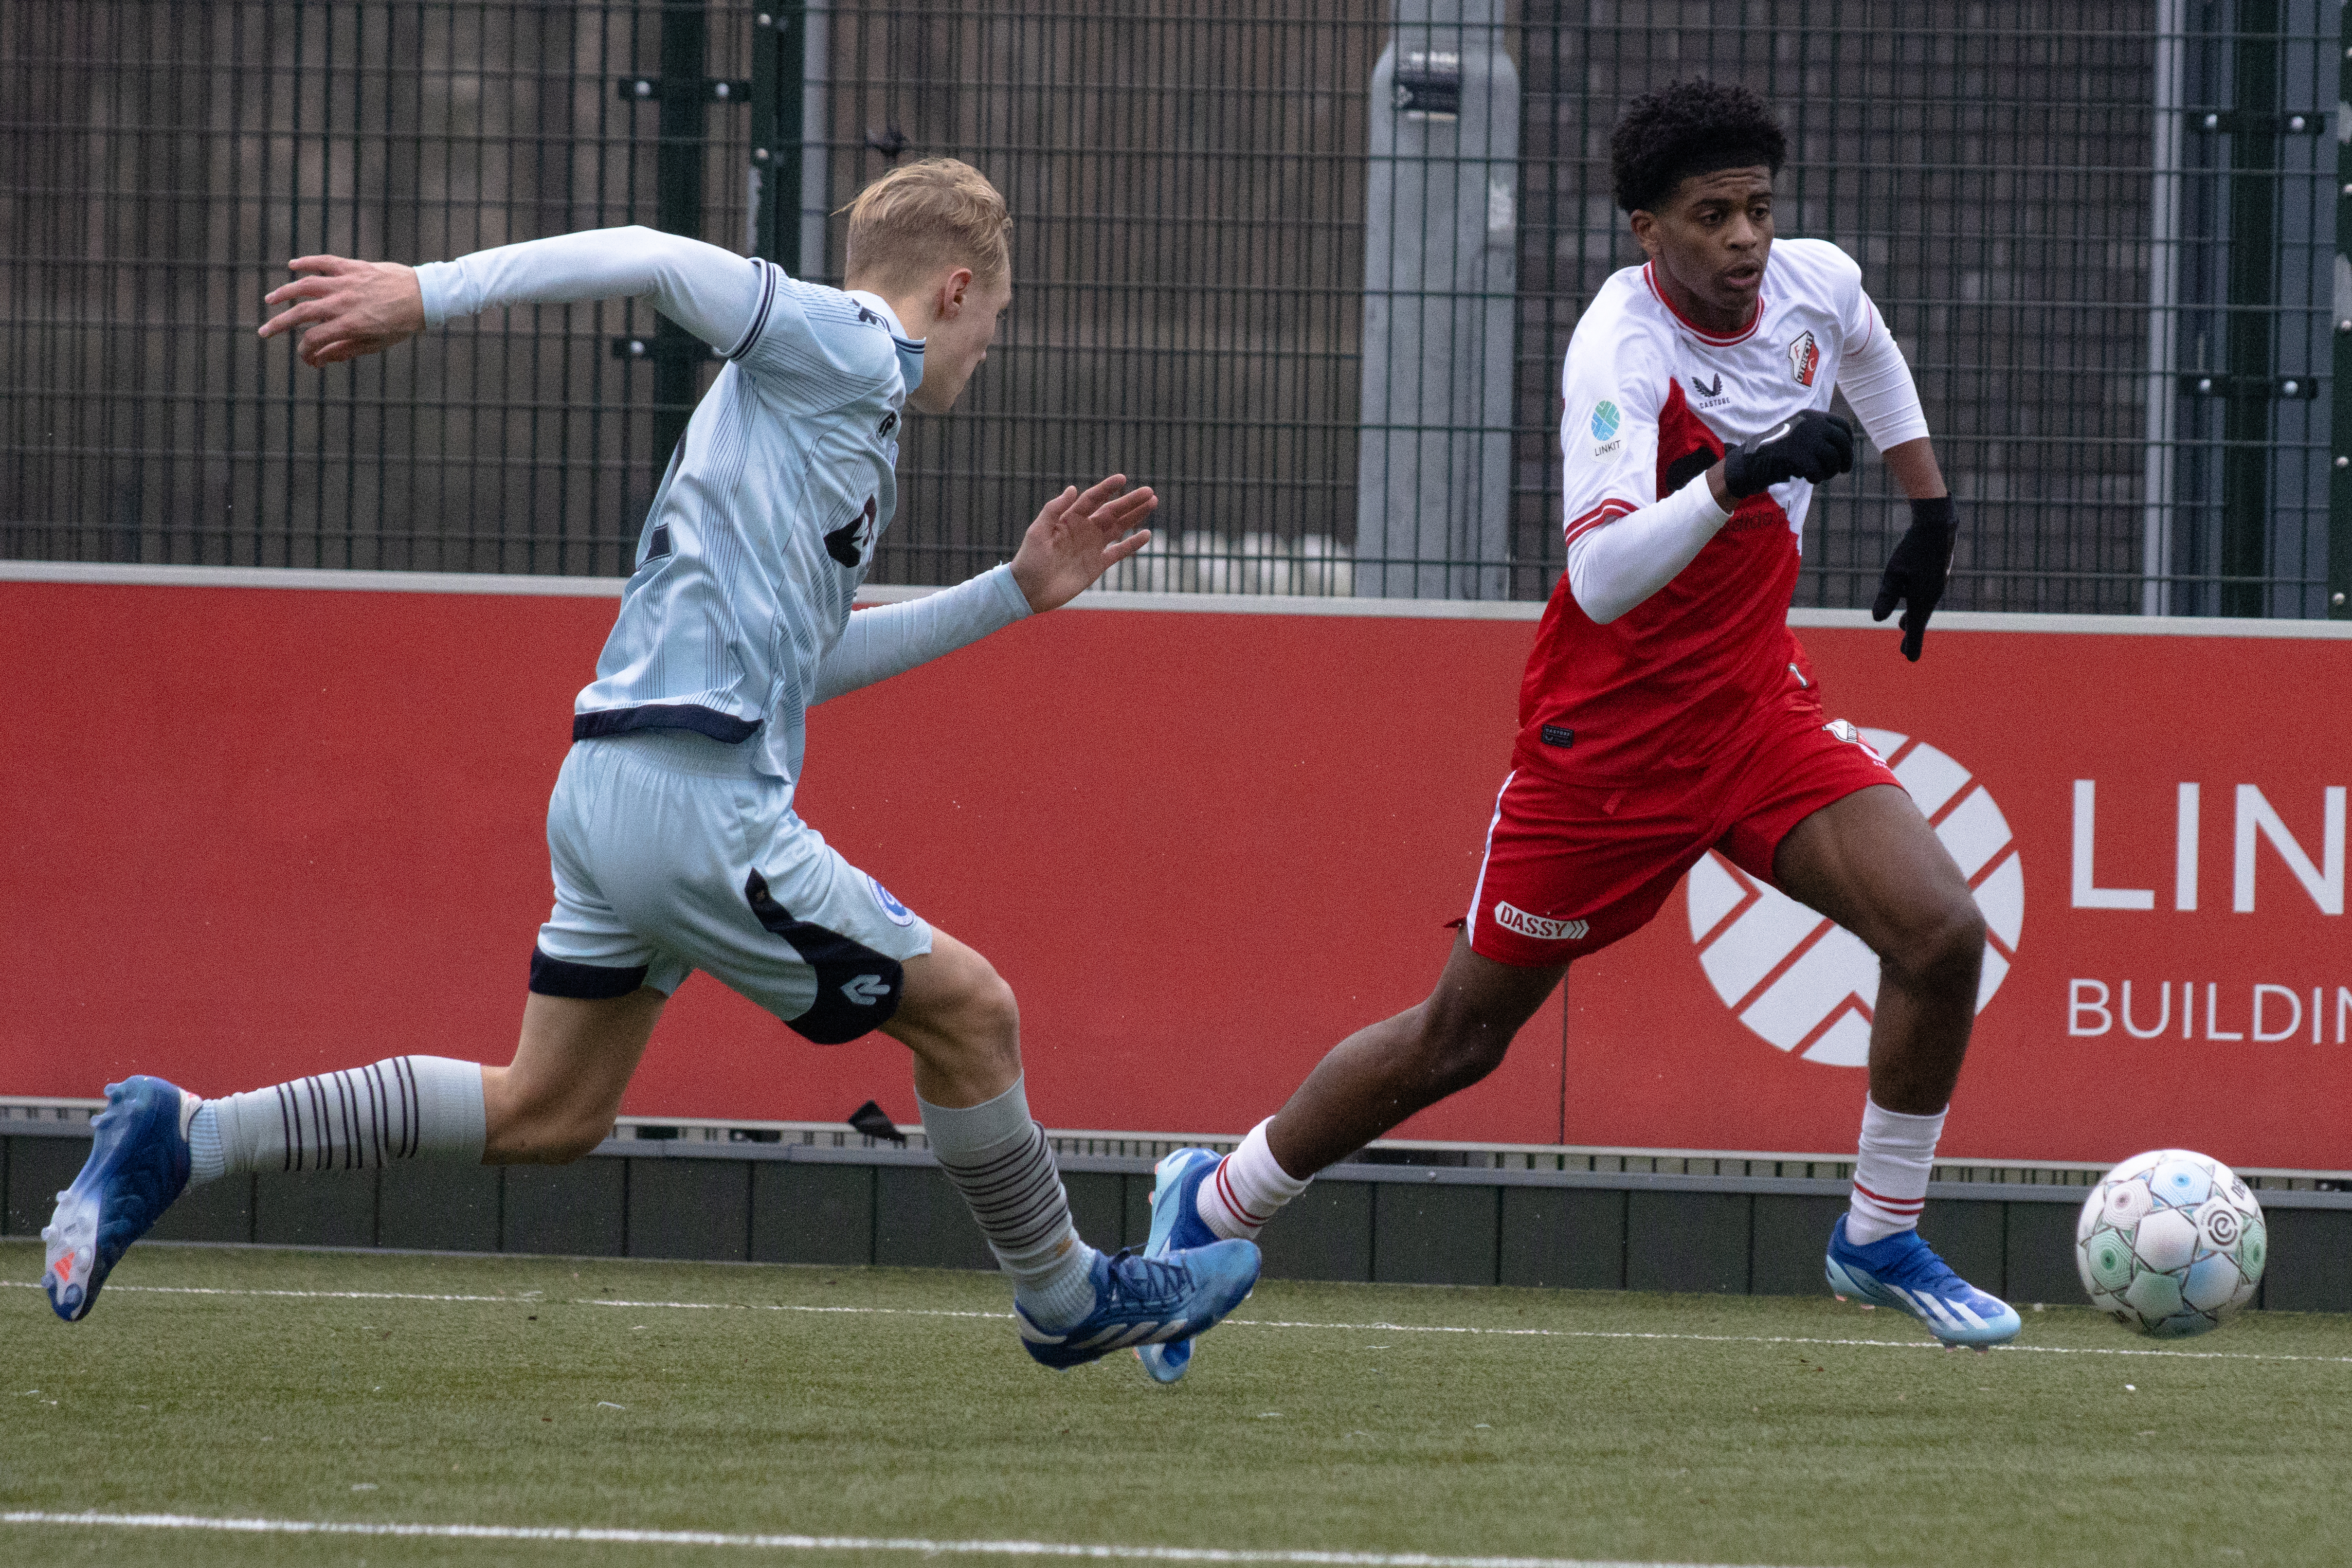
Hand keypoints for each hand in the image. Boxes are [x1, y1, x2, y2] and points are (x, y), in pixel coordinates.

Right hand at [258, 256, 425, 366]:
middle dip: (280, 324)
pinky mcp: (354, 267)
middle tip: (264, 332)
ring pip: (307, 285)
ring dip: (285, 292)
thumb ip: (345, 351)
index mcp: (351, 324)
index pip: (314, 338)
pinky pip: (324, 262)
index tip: (305, 357)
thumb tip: (317, 359)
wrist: (425, 296)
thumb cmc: (402, 324)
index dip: (305, 350)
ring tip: (270, 300)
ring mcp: (348, 282)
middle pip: (303, 313)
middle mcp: (345, 302)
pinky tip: (293, 266)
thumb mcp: (376, 344)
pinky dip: (307, 262)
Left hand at [1008, 474, 1156, 611]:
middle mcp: (1084, 529)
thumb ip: (1054, 509)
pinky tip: (1145, 535)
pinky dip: (1132, 544)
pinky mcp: (1097, 564)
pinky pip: (1119, 552)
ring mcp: (1092, 546)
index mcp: (1069, 519)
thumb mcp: (1038, 532)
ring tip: (1152, 504)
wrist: (1029, 591)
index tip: (1122, 479)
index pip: (1092, 499)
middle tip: (1149, 492)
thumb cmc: (1029, 559)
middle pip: (1111, 511)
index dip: (1107, 489)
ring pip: (1119, 527)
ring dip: (1135, 516)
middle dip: (1130, 502)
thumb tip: (1072, 488)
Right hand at [1722, 409, 1853, 498]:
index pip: (1842, 425)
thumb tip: (1845, 450)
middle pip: (1842, 443)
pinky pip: (1819, 471)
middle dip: (1846, 459)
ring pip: (1833, 459)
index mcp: (1811, 416)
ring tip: (1822, 476)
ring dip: (1831, 471)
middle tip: (1844, 470)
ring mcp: (1805, 439)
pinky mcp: (1799, 456)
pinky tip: (1810, 479)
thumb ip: (1817, 435)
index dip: (1848, 441)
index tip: (1846, 452)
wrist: (1751, 458)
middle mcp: (1811, 424)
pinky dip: (1817, 478)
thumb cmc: (1776, 449)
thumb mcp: (1798, 433)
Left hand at [1872, 495, 1956, 661]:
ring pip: (1922, 606)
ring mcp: (1935, 584)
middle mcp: (1932, 595)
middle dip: (1910, 635)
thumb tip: (1876, 619)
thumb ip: (1886, 597)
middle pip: (1919, 619)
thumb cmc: (1913, 549)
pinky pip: (1925, 594)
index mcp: (1923, 600)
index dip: (1912, 644)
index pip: (1915, 628)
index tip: (1909, 659)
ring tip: (1903, 626)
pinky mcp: (1935, 574)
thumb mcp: (1893, 574)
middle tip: (1904, 651)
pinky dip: (1917, 602)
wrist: (1937, 526)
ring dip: (1913, 618)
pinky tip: (1912, 598)